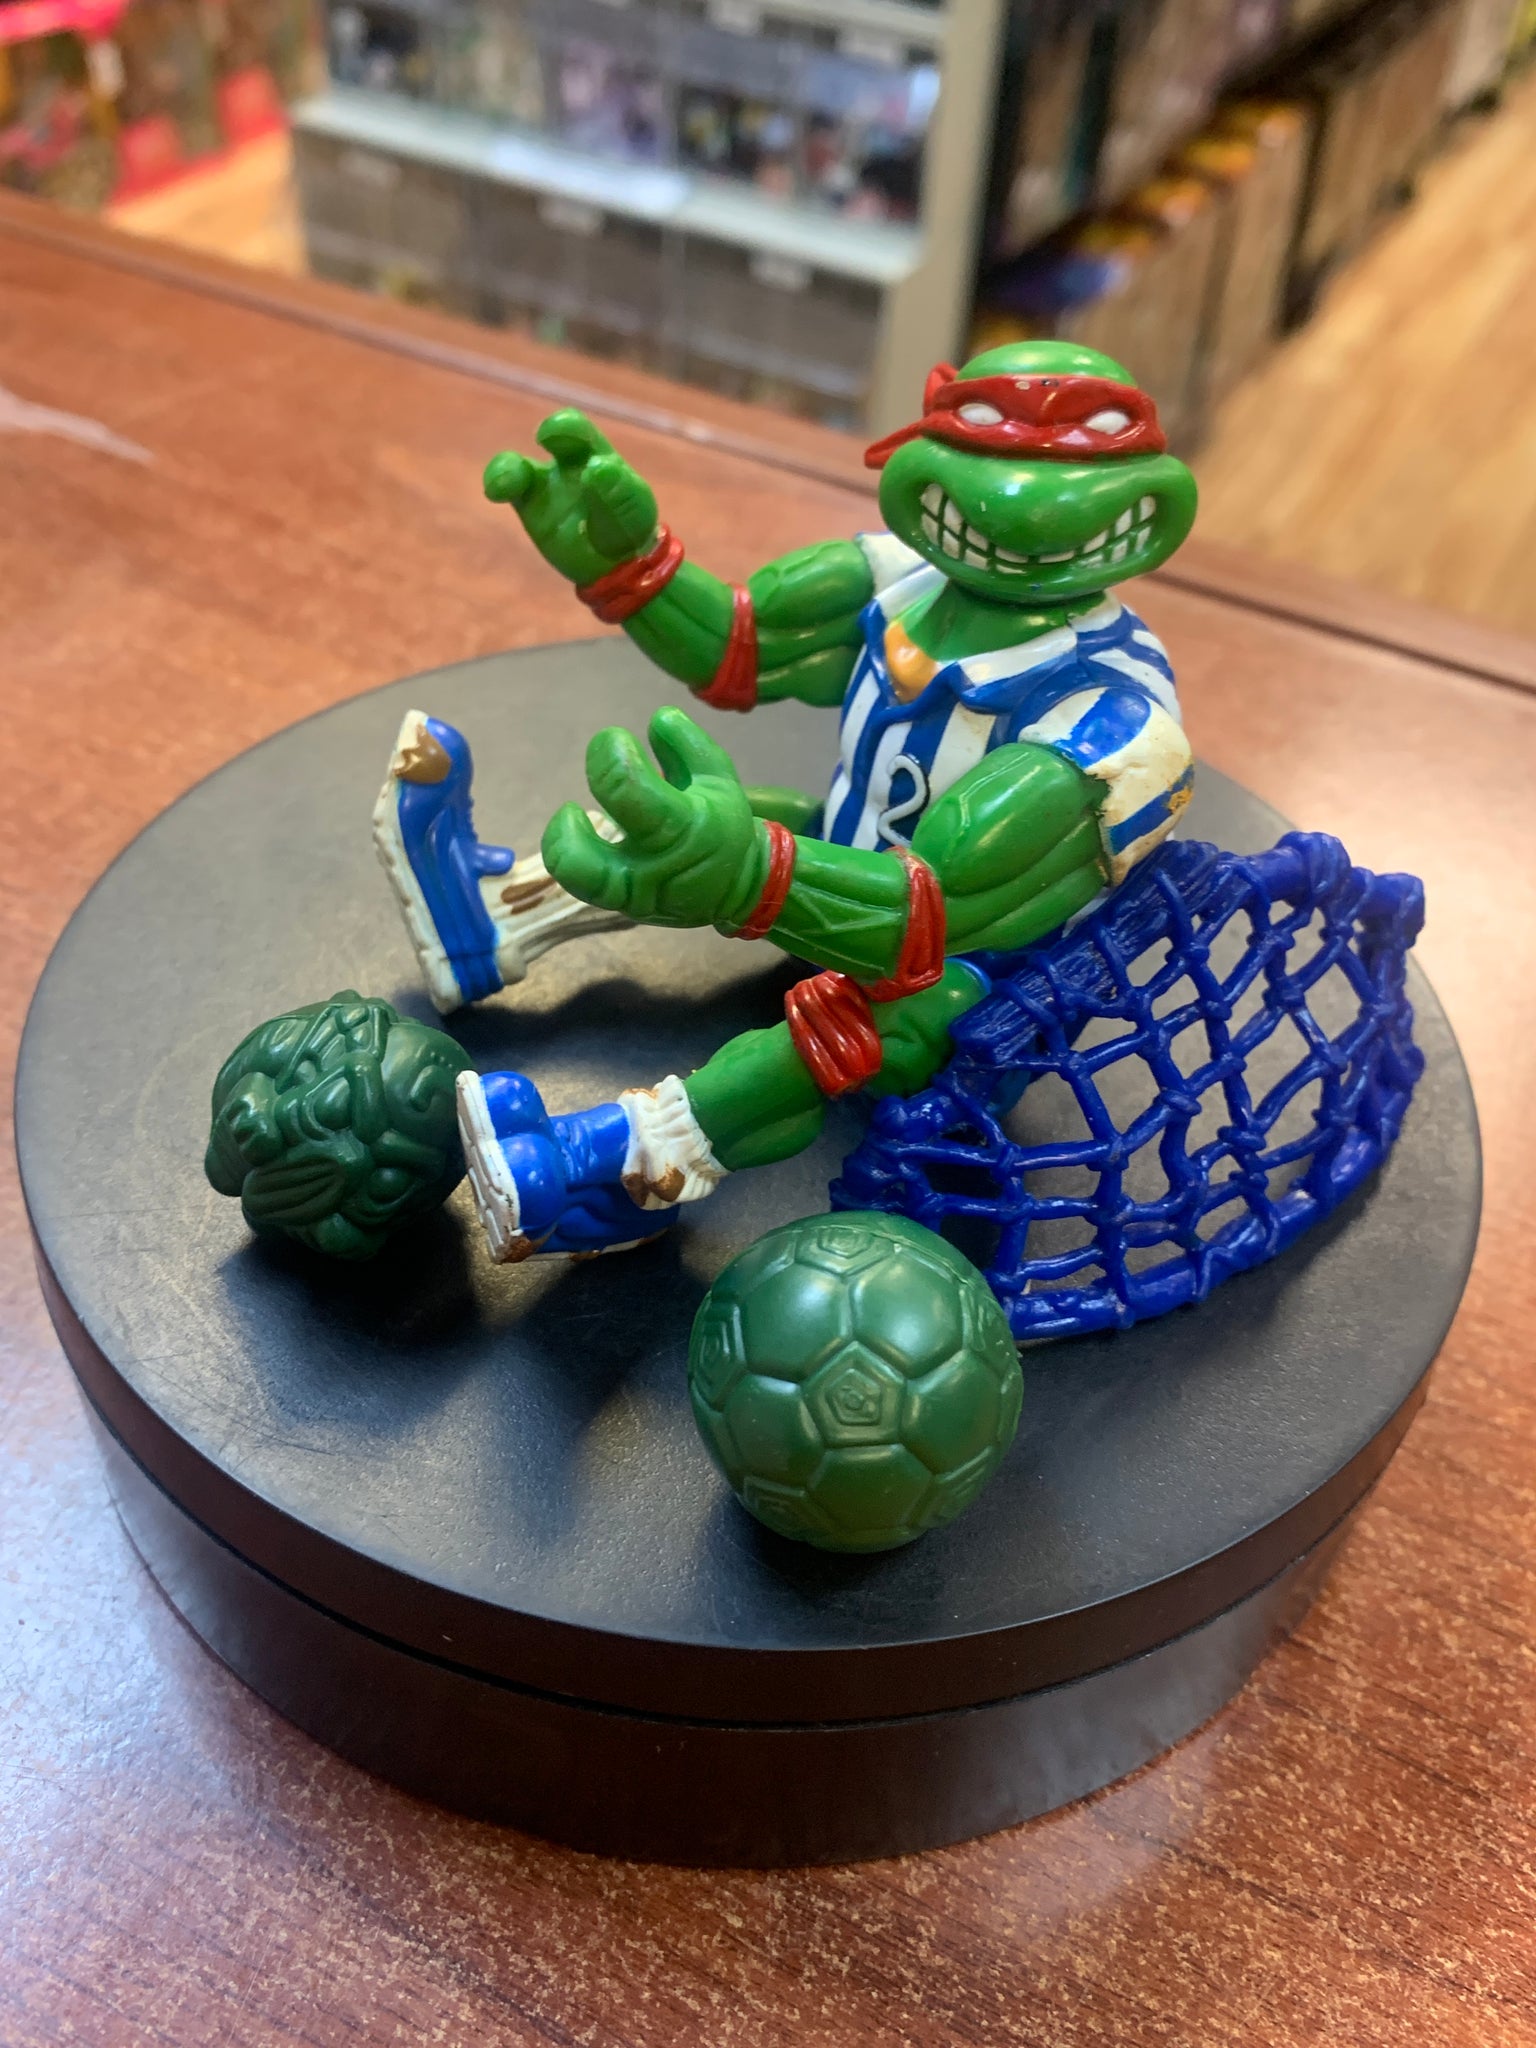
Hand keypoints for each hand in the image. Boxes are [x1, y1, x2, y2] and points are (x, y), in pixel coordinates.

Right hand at [484, 410, 658, 585]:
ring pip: (518, 466)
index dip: (566, 427)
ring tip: (502, 486)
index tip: (553, 436)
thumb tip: (595, 467)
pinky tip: (495, 492)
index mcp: (597, 456)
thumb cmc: (627, 526)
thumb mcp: (632, 510)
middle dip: (546, 437)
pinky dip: (498, 486)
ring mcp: (546, 484)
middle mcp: (569, 463)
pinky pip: (509, 489)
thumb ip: (616, 490)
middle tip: (544, 441)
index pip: (581, 432)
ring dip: (507, 470)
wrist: (618, 561)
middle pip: (553, 438)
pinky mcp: (529, 506)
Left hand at [542, 708, 766, 929]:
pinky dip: (574, 853)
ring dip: (561, 840)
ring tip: (575, 820)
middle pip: (578, 857)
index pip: (626, 788)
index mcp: (684, 828)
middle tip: (577, 804)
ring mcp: (632, 895)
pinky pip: (579, 883)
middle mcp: (652, 868)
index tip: (616, 740)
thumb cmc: (722, 825)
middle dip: (566, 822)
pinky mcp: (619, 907)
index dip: (610, 752)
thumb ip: (687, 744)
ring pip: (571, 877)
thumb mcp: (718, 776)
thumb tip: (656, 719)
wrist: (736, 890)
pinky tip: (587, 835)